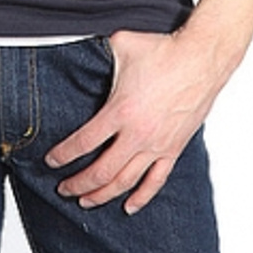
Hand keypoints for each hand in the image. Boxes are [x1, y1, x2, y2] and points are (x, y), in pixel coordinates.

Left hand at [45, 28, 224, 213]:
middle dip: (78, 184)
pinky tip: (128, 206)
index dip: (63, 155)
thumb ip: (98, 50)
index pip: (84, 142)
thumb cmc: (164, 51)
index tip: (51, 161)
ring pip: (125, 182)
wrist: (201, 59)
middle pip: (101, 171)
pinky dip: (141, 197)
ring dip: (103, 195)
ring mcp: (156, 145)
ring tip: (86, 202)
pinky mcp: (174, 148)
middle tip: (63, 189)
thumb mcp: (122, 45)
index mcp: (120, 111)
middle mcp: (137, 134)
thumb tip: (82, 45)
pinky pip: (155, 181)